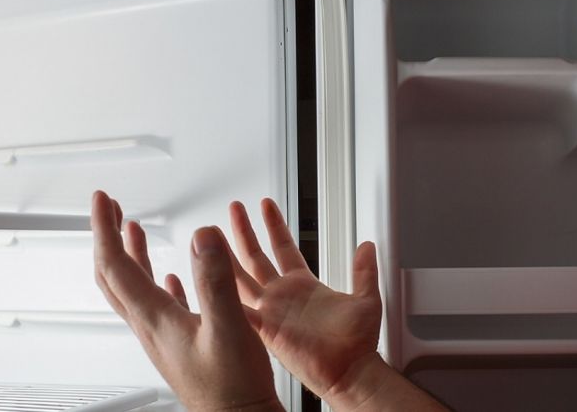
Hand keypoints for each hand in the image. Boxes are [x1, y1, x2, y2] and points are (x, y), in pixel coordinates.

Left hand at [91, 191, 282, 411]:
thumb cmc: (233, 389)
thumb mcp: (229, 328)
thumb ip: (215, 280)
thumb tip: (203, 237)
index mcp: (156, 319)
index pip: (116, 265)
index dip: (104, 229)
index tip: (102, 201)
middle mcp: (152, 327)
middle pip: (114, 275)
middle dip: (108, 237)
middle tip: (110, 210)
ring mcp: (164, 336)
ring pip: (133, 289)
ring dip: (128, 255)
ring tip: (132, 231)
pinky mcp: (180, 344)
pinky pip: (158, 305)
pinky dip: (155, 280)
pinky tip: (171, 277)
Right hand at [226, 199, 382, 402]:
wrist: (351, 371)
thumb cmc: (357, 344)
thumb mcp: (366, 298)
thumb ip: (364, 271)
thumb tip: (367, 247)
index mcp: (304, 285)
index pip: (284, 247)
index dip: (274, 225)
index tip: (266, 205)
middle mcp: (283, 296)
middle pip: (256, 257)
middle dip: (244, 231)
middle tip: (234, 209)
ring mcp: (271, 312)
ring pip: (241, 278)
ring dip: (227, 257)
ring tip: (212, 236)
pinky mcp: (265, 329)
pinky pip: (239, 309)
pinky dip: (224, 297)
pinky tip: (210, 279)